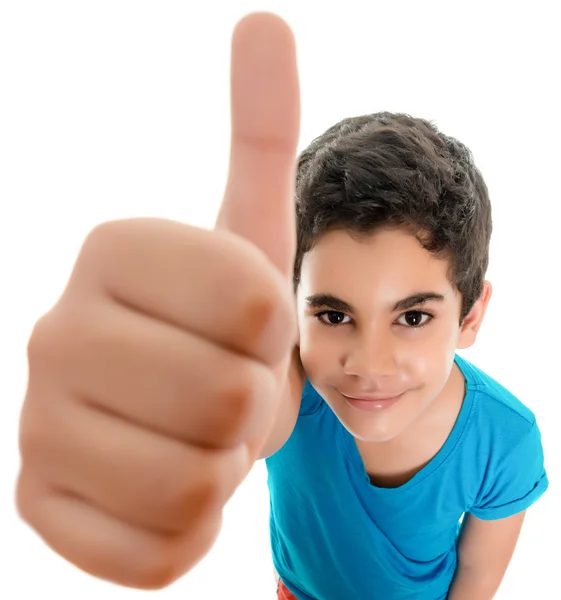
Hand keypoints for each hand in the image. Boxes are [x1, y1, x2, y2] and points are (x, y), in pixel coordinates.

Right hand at [16, 12, 299, 589]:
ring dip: (223, 467)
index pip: (254, 299)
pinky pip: (158, 551)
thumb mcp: (254, 227)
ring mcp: (34, 429)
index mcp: (110, 250)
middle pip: (227, 399)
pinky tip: (166, 485)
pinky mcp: (38, 511)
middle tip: (224, 392)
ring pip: (195, 484)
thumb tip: (265, 21)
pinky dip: (191, 528)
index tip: (246, 327)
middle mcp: (52, 330)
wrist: (185, 406)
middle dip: (252, 406)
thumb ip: (260, 131)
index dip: (277, 330)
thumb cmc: (232, 325)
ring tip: (196, 438)